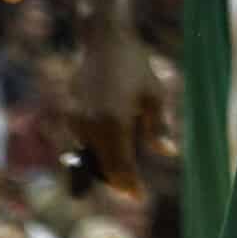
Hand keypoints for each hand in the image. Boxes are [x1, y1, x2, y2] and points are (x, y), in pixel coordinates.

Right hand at [71, 18, 163, 193]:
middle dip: (117, 178)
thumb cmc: (135, 66)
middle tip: (133, 187)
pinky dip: (95, 145)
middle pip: (103, 166)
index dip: (129, 186)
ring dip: (105, 161)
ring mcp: (76, 120)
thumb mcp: (154, 95)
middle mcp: (90, 126)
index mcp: (114, 123)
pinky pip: (82, 140)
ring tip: (123, 162)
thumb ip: (158, 128)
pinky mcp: (68, 113)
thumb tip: (168, 153)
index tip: (139, 197)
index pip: (120, 167)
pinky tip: (109, 139)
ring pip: (90, 154)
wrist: (104, 40)